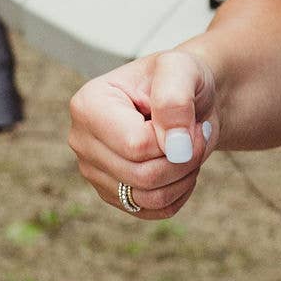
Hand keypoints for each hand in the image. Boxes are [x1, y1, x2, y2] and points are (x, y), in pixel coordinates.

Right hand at [68, 48, 216, 220]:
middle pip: (142, 176)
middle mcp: (82, 141)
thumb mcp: (181, 69)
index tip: (191, 120)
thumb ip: (175, 100)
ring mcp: (94, 171)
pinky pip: (155, 211)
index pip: (135, 145)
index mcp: (88, 106)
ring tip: (191, 149)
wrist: (189, 98)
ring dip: (184, 176)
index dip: (175, 140)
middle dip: (184, 159)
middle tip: (198, 136)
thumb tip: (174, 145)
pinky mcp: (113, 194)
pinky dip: (180, 193)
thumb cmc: (180, 78)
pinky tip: (183, 167)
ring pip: (149, 198)